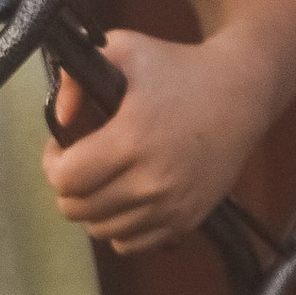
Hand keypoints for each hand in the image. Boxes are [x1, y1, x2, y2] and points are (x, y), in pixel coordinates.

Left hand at [43, 29, 270, 253]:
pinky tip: (126, 199)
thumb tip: (59, 120)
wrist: (242, 93)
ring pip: (101, 231)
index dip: (53, 162)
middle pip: (78, 210)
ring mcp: (171, 206)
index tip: (62, 147)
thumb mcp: (124, 50)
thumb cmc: (180, 69)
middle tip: (81, 164)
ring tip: (104, 180)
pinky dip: (120, 227)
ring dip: (93, 208)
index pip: (65, 179)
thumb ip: (75, 78)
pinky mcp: (186, 221)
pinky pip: (131, 244)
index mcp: (132, 138)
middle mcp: (152, 180)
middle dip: (69, 186)